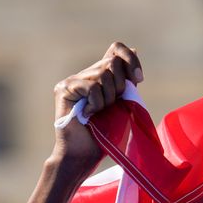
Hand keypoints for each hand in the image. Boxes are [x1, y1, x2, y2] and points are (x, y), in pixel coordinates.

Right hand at [52, 42, 143, 161]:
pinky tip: (88, 114)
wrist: (84, 154)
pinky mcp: (64, 88)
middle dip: (120, 86)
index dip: (130, 59)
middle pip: (112, 62)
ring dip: (108, 98)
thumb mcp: (123, 102)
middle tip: (113, 105)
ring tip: (99, 112)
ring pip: (103, 74)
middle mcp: (85, 74)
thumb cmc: (105, 134)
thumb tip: (136, 49)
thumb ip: (127, 80)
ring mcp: (73, 80)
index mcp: (100, 75)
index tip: (138, 80)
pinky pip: (91, 86)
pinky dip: (96, 103)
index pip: (116, 48)